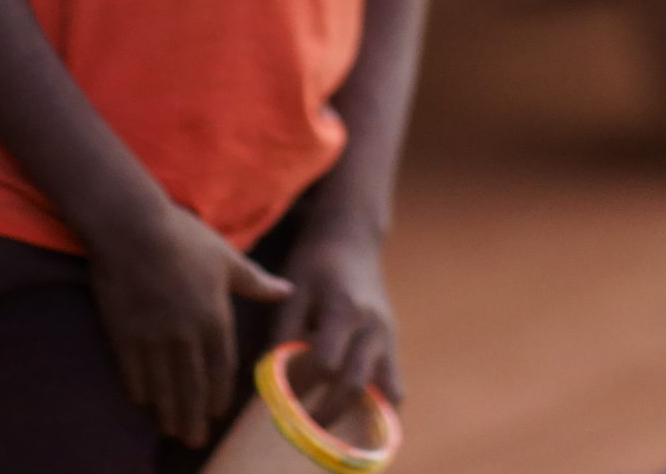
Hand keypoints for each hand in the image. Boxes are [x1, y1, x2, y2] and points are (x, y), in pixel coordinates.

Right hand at [88, 198, 292, 447]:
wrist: (133, 227)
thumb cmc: (184, 237)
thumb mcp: (227, 258)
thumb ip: (256, 282)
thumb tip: (287, 290)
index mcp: (214, 318)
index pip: (221, 367)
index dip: (219, 394)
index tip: (217, 413)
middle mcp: (186, 335)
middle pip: (192, 385)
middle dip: (194, 416)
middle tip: (194, 439)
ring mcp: (154, 337)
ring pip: (163, 385)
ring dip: (169, 411)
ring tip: (171, 429)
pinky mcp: (124, 333)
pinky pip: (132, 371)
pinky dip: (139, 389)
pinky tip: (142, 401)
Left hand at [276, 227, 401, 428]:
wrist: (352, 237)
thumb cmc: (315, 261)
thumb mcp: (293, 288)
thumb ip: (284, 331)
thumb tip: (271, 375)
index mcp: (345, 308)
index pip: (324, 362)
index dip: (299, 385)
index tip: (278, 396)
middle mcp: (373, 325)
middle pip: (354, 383)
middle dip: (327, 412)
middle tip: (301, 427)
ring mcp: (389, 335)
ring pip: (384, 391)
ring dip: (357, 413)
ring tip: (329, 423)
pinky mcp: (394, 342)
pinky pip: (394, 385)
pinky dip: (378, 406)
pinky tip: (352, 412)